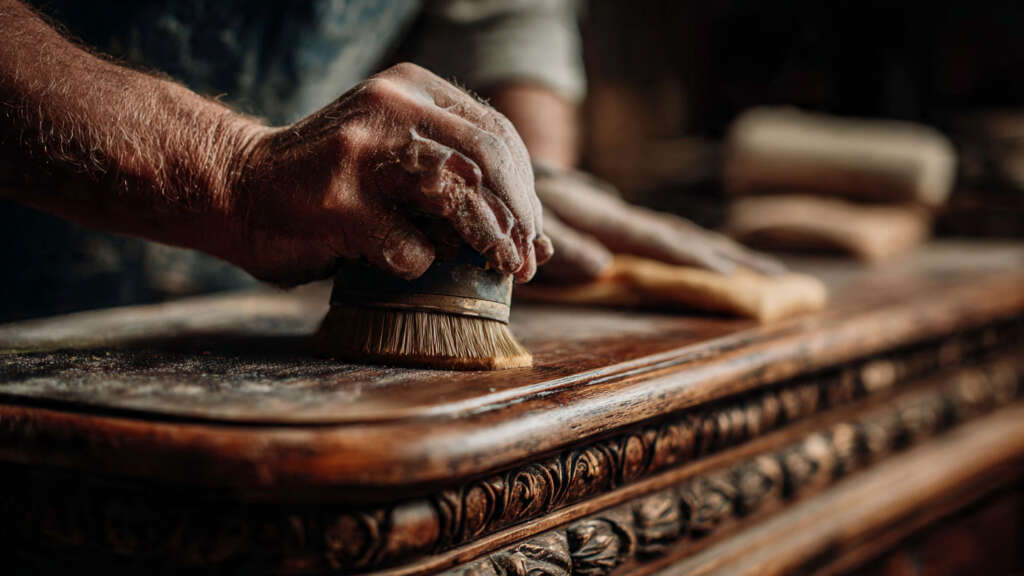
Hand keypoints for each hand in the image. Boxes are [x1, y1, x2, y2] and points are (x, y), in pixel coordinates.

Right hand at [224, 63, 552, 286]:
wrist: (236, 186)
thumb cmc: (328, 182)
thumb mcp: (395, 155)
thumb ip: (451, 175)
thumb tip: (530, 237)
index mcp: (411, 88)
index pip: (496, 133)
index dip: (525, 190)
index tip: (533, 235)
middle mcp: (390, 105)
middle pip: (487, 158)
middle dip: (519, 217)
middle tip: (525, 261)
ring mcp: (361, 150)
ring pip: (457, 189)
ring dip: (490, 238)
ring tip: (502, 269)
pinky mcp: (336, 201)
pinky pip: (407, 241)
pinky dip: (421, 261)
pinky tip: (413, 264)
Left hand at [534, 167, 785, 281]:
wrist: (503, 166)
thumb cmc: (512, 200)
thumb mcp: (529, 221)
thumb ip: (563, 243)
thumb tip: (604, 267)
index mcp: (605, 218)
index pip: (661, 241)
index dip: (697, 261)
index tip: (738, 278)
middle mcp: (622, 215)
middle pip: (686, 237)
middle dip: (732, 256)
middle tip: (780, 276)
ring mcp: (621, 217)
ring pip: (681, 235)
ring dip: (722, 252)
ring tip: (764, 271)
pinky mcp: (615, 222)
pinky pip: (663, 238)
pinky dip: (694, 249)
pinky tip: (713, 259)